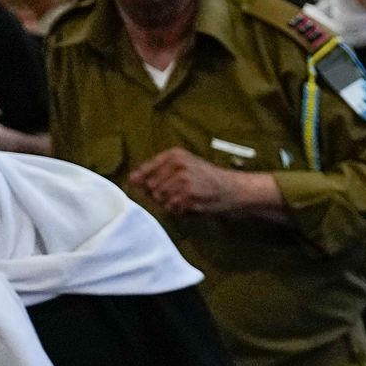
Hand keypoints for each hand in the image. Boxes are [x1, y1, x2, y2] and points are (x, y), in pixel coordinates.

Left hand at [128, 147, 251, 215]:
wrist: (234, 189)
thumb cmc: (208, 177)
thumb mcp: (185, 165)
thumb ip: (159, 169)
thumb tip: (131, 180)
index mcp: (174, 155)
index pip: (146, 169)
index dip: (140, 180)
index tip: (138, 186)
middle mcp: (177, 166)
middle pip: (150, 186)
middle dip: (158, 194)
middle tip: (174, 196)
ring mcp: (183, 182)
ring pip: (159, 198)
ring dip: (168, 203)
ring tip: (182, 200)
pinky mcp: (189, 197)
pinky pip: (171, 207)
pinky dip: (177, 210)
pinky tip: (188, 206)